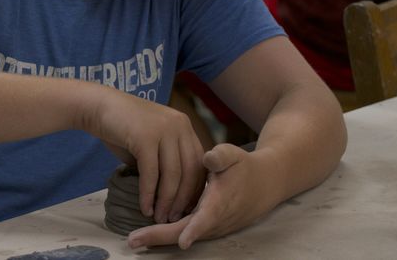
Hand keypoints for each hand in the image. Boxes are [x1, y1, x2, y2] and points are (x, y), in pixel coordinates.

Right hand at [86, 89, 205, 222]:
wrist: (96, 106)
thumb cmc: (121, 126)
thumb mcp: (151, 141)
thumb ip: (164, 160)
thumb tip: (173, 195)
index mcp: (183, 125)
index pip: (198, 162)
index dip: (194, 188)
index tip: (187, 208)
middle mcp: (179, 125)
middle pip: (189, 171)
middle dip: (182, 199)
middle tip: (174, 219)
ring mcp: (163, 130)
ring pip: (172, 175)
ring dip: (165, 201)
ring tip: (160, 218)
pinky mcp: (145, 137)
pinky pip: (151, 174)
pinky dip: (148, 195)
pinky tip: (145, 208)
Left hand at [127, 143, 275, 248]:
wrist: (263, 185)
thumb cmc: (243, 167)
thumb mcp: (233, 155)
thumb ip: (221, 156)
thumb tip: (207, 157)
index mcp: (221, 199)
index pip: (207, 217)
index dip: (195, 229)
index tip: (183, 241)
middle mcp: (216, 219)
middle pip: (186, 232)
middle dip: (159, 237)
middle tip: (133, 240)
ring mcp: (212, 227)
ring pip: (183, 235)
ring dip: (160, 238)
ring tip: (135, 239)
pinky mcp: (208, 229)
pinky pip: (185, 233)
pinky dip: (167, 234)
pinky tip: (149, 233)